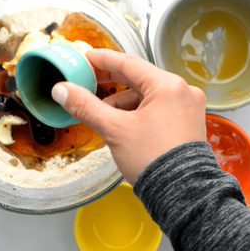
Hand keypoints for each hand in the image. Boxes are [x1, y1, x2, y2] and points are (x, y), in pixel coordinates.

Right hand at [51, 49, 206, 183]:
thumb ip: (86, 106)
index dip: (103, 59)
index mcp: (169, 86)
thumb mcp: (114, 129)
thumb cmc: (153, 160)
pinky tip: (122, 124)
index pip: (129, 63)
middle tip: (89, 80)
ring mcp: (187, 108)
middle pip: (139, 78)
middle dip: (111, 82)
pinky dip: (138, 112)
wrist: (182, 194)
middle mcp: (182, 92)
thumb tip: (62, 90)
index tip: (87, 57)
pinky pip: (157, 108)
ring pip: (147, 96)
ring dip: (123, 102)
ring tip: (103, 114)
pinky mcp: (186, 122)